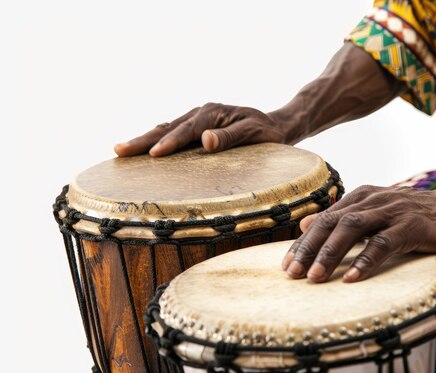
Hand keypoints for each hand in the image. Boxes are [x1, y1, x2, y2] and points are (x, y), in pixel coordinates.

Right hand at [114, 103, 286, 156]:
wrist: (275, 125)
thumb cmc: (267, 132)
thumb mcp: (254, 133)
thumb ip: (230, 137)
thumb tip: (206, 140)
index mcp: (212, 113)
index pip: (186, 130)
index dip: (169, 143)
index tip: (154, 155)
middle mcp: (201, 114)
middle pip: (167, 127)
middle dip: (143, 140)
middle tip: (119, 150)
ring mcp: (197, 120)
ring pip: (166, 129)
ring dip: (144, 141)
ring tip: (122, 150)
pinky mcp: (197, 129)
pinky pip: (173, 134)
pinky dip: (157, 141)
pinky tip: (144, 150)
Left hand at [282, 184, 435, 282]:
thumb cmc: (417, 216)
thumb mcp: (376, 213)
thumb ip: (343, 218)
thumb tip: (305, 226)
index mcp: (362, 198)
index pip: (324, 219)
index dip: (302, 242)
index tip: (285, 265)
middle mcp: (373, 201)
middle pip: (332, 222)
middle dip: (308, 248)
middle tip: (290, 273)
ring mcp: (392, 212)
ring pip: (352, 229)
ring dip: (330, 253)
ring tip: (313, 277)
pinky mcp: (412, 226)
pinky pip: (384, 243)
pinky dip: (366, 261)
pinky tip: (352, 278)